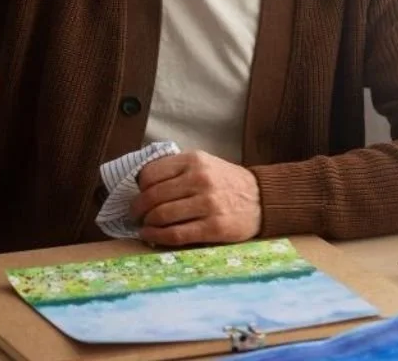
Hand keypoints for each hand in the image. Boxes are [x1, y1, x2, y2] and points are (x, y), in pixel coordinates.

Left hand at [130, 150, 261, 246]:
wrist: (262, 199)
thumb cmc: (226, 182)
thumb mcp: (203, 164)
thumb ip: (176, 169)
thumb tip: (140, 183)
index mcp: (194, 160)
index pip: (150, 174)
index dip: (138, 187)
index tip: (137, 195)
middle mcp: (200, 179)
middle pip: (152, 196)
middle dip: (137, 209)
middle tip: (135, 215)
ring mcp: (208, 204)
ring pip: (162, 216)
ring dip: (146, 224)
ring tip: (144, 227)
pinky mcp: (214, 227)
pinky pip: (176, 234)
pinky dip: (158, 237)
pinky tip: (151, 236)